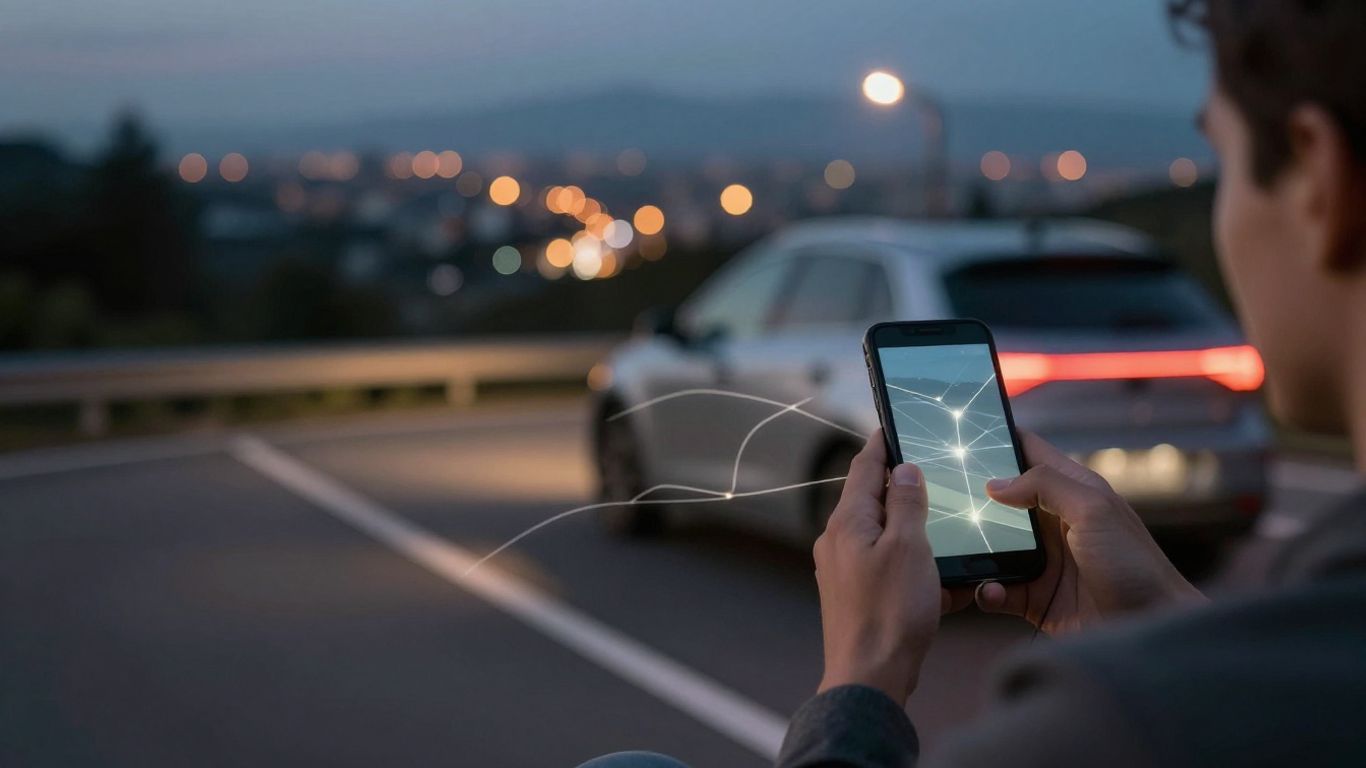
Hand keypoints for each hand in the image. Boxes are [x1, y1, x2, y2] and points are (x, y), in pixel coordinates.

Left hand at [813, 430, 940, 702]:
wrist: (870, 677)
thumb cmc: (889, 613)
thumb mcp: (909, 547)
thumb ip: (906, 503)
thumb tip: (902, 469)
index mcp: (847, 522)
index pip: (863, 467)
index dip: (881, 444)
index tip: (893, 425)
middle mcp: (839, 542)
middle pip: (873, 501)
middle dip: (904, 489)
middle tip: (932, 475)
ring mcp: (845, 571)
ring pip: (886, 537)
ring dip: (915, 532)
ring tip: (945, 529)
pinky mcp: (858, 596)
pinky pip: (890, 569)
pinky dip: (915, 568)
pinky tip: (943, 581)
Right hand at [947, 431, 1205, 634]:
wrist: (1150, 634)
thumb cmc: (1134, 567)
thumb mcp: (1094, 511)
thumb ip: (1046, 485)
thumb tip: (994, 483)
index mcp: (1072, 490)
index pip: (1028, 452)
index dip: (997, 441)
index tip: (960, 434)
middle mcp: (1054, 522)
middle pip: (999, 500)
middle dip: (969, 499)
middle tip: (935, 497)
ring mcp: (1043, 560)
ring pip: (991, 545)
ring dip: (971, 550)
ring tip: (951, 552)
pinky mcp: (1035, 597)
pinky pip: (996, 588)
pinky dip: (985, 590)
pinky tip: (989, 592)